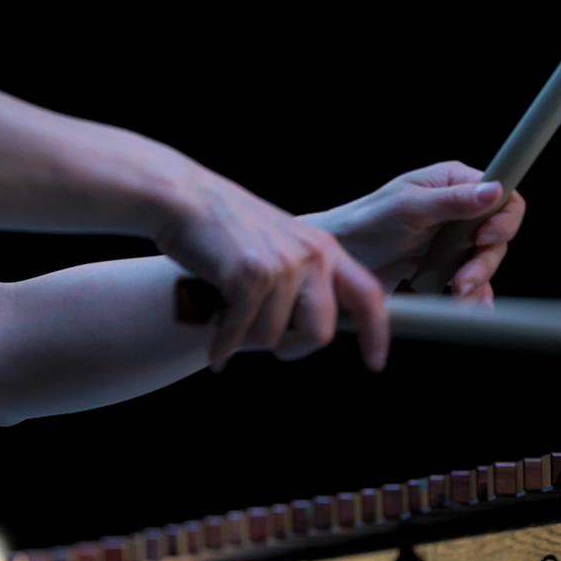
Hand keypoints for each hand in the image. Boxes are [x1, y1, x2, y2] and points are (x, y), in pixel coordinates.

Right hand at [156, 173, 389, 372]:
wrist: (184, 198)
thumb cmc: (224, 224)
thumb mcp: (280, 242)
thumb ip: (302, 276)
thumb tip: (309, 329)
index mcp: (322, 248)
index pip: (367, 293)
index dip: (375, 333)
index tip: (374, 362)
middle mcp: (310, 256)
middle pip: (319, 333)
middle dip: (292, 349)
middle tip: (273, 346)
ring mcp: (281, 266)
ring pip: (272, 337)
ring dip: (246, 339)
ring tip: (229, 318)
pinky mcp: (249, 276)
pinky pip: (239, 333)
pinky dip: (223, 347)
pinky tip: (216, 353)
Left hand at [301, 161, 525, 299]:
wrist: (342, 258)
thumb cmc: (365, 222)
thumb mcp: (408, 207)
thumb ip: (452, 201)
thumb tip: (493, 190)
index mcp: (452, 182)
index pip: (502, 194)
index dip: (503, 218)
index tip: (485, 238)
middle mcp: (457, 208)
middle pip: (498, 235)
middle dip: (484, 261)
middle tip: (462, 280)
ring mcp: (452, 238)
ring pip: (486, 261)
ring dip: (476, 281)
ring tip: (456, 294)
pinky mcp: (445, 264)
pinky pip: (471, 280)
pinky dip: (471, 294)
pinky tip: (466, 304)